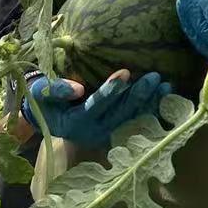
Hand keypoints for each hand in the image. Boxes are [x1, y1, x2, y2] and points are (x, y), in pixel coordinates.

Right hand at [22, 70, 170, 149]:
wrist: (48, 119)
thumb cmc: (43, 102)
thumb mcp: (41, 94)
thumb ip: (55, 90)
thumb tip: (78, 88)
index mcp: (75, 123)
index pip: (95, 105)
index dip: (110, 90)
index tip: (125, 73)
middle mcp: (94, 132)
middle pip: (119, 114)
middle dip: (138, 95)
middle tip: (154, 78)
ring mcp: (107, 134)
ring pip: (131, 118)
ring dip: (149, 103)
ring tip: (165, 86)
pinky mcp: (116, 131)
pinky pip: (136, 120)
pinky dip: (150, 108)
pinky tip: (164, 95)